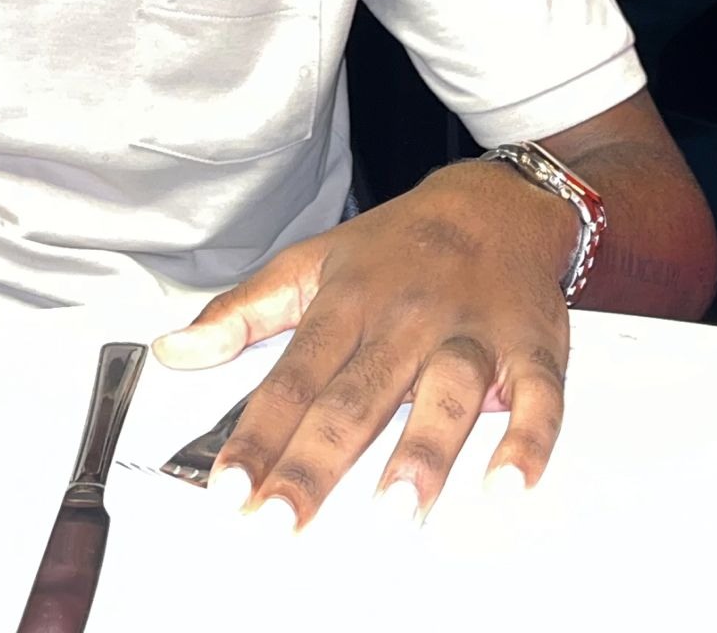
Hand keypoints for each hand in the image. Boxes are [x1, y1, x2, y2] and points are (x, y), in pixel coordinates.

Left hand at [152, 161, 573, 529]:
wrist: (496, 200)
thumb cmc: (398, 244)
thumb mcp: (312, 261)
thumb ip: (243, 312)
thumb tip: (177, 350)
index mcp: (349, 301)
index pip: (294, 375)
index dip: (258, 433)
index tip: (229, 486)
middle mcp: (407, 319)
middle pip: (358, 395)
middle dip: (319, 460)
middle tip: (284, 516)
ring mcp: (471, 333)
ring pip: (448, 392)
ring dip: (424, 451)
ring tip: (395, 509)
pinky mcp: (531, 348)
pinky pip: (539, 397)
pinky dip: (529, 441)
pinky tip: (509, 484)